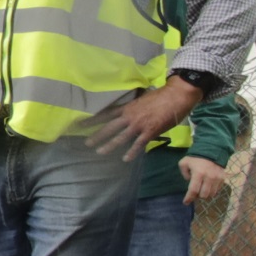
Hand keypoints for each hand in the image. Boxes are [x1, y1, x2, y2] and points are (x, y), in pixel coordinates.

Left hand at [86, 78, 203, 159]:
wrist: (175, 96)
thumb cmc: (160, 97)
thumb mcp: (141, 100)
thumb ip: (132, 107)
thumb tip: (127, 111)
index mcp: (126, 108)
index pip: (105, 114)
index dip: (93, 119)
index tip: (80, 124)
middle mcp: (129, 116)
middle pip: (109, 127)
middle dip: (97, 135)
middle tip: (86, 143)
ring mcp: (138, 125)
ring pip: (120, 137)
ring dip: (109, 145)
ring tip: (99, 152)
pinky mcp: (149, 131)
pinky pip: (138, 144)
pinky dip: (132, 152)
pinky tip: (125, 159)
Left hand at [177, 153, 225, 205]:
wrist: (212, 150)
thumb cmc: (195, 158)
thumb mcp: (184, 163)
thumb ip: (184, 174)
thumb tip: (189, 182)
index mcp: (198, 173)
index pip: (193, 190)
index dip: (189, 198)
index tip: (185, 202)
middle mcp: (209, 177)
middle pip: (204, 195)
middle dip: (197, 196)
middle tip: (194, 193)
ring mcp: (217, 178)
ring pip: (211, 194)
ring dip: (205, 194)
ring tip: (201, 189)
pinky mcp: (223, 179)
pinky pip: (217, 190)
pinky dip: (211, 191)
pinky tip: (207, 186)